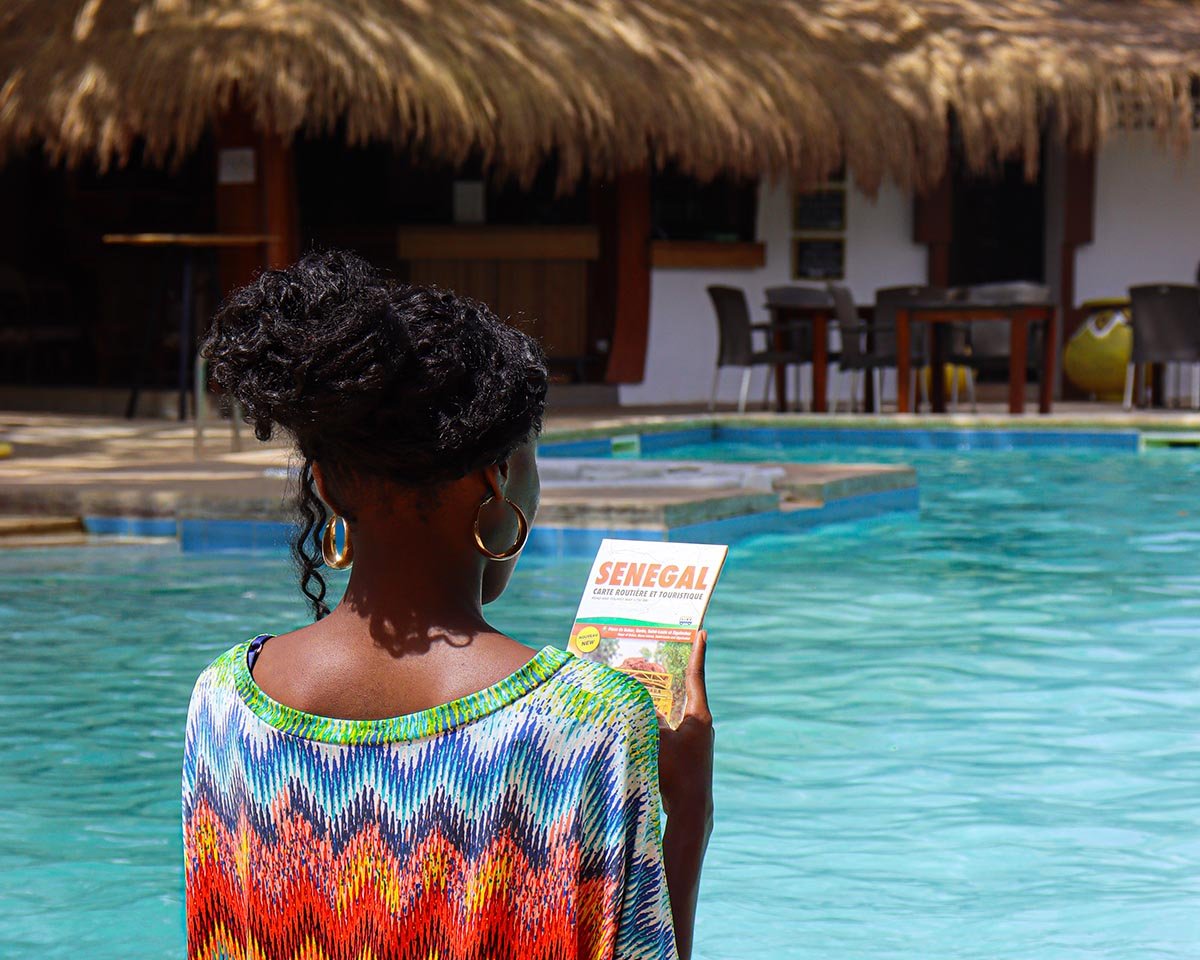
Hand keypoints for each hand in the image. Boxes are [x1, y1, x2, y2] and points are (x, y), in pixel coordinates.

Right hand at [657, 630, 713, 826]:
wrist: (692, 808)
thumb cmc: (675, 771)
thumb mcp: (657, 739)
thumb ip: (648, 718)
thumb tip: (641, 704)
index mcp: (698, 714)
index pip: (695, 676)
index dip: (697, 653)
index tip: (701, 632)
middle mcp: (701, 723)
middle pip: (686, 691)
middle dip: (674, 675)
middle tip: (664, 655)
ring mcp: (697, 738)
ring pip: (679, 711)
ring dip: (665, 701)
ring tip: (648, 690)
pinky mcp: (690, 753)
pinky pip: (675, 728)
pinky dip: (663, 720)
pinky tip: (648, 723)